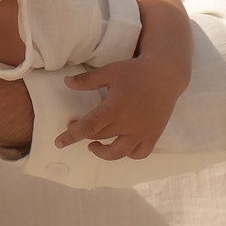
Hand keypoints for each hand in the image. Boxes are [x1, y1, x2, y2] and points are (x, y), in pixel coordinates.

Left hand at [55, 0, 190, 158]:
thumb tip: (66, 82)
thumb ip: (87, 80)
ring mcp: (142, 132)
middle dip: (84, 136)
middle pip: (100, 137)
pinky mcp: (153, 135)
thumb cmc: (135, 71)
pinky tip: (120, 146)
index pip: (88, 127)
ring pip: (118, 153)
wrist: (166, 74)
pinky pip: (139, 153)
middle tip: (77, 128)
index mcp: (115, 108)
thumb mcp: (110, 72)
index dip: (71, 136)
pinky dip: (128, 154)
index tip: (58, 143)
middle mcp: (128, 124)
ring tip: (94, 145)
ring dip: (103, 152)